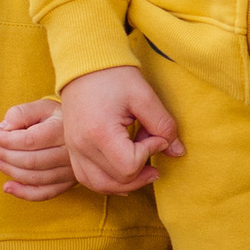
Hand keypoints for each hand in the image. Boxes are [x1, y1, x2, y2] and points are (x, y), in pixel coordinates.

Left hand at [0, 97, 78, 199]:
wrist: (84, 129)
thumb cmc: (57, 117)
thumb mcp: (41, 107)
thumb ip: (20, 113)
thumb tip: (2, 129)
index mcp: (62, 130)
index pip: (29, 140)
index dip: (7, 141)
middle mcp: (69, 153)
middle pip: (30, 161)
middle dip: (5, 156)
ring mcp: (70, 170)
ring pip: (35, 178)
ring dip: (10, 172)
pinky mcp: (68, 182)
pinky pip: (44, 193)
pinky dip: (24, 193)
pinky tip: (8, 186)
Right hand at [60, 64, 185, 193]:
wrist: (84, 63)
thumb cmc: (114, 76)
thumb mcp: (144, 96)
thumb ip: (163, 125)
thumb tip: (178, 152)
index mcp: (99, 132)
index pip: (129, 165)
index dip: (150, 153)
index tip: (156, 135)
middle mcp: (81, 146)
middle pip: (117, 180)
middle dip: (141, 169)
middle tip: (152, 147)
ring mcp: (73, 150)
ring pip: (100, 185)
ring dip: (126, 182)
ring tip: (143, 166)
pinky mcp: (72, 150)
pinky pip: (88, 178)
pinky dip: (108, 180)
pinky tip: (124, 173)